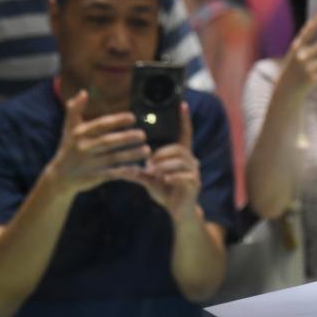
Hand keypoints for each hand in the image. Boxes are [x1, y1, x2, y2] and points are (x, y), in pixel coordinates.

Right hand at [45, 91, 148, 195]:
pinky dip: (125, 172)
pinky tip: (138, 168)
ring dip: (131, 154)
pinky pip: (112, 174)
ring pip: (113, 158)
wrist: (60, 177)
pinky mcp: (94, 177)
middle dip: (126, 138)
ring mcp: (89, 164)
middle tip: (143, 135)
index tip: (133, 118)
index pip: (100, 125)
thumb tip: (83, 92)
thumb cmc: (69, 148)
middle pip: (107, 142)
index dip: (116, 121)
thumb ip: (75, 109)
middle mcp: (84, 148)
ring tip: (146, 150)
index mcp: (80, 134)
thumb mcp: (69, 128)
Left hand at [138, 103, 200, 221]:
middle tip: (149, 165)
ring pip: (178, 161)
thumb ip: (139, 173)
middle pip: (176, 148)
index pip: (186, 134)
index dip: (185, 120)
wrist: (179, 211)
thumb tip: (121, 167)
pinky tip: (164, 181)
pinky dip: (169, 177)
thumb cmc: (165, 193)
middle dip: (160, 156)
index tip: (183, 104)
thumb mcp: (150, 180)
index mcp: (182, 155)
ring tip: (154, 174)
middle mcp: (191, 160)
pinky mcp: (194, 182)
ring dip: (163, 167)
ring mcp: (194, 171)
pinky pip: (181, 175)